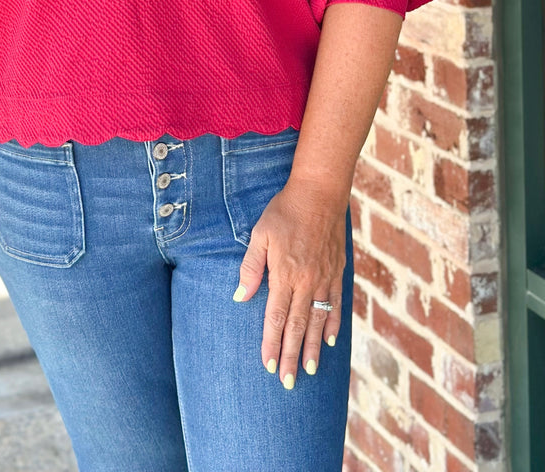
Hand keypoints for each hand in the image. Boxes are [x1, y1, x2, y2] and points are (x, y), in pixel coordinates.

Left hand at [233, 178, 345, 387]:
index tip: (269, 365)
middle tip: (289, 382)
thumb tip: (239, 297)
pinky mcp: (337, 271)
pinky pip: (336, 304)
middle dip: (292, 356)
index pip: (277, 317)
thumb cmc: (285, 211)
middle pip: (298, 326)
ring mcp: (325, 278)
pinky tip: (330, 341)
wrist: (320, 193)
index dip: (272, 343)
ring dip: (314, 348)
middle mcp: (307, 281)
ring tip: (310, 370)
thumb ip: (251, 267)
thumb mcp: (260, 234)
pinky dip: (333, 324)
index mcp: (285, 274)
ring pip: (319, 321)